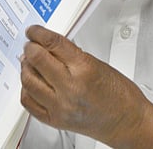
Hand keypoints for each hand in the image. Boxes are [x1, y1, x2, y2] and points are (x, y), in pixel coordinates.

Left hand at [20, 25, 152, 148]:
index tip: (33, 31)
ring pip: (28, 80)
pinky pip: (28, 102)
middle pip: (36, 59)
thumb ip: (73, 55)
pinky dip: (26, 89)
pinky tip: (32, 82)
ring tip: (29, 61)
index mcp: (84, 69)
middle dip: (30, 47)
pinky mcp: (54, 120)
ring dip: (26, 67)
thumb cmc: (119, 94)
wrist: (126, 121)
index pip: (53, 43)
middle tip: (31, 44)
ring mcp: (60, 106)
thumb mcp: (98, 64)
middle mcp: (70, 88)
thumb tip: (51, 45)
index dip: (38, 33)